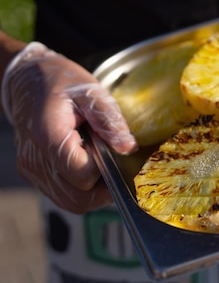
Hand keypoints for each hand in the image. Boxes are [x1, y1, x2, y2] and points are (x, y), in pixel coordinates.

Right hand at [1, 42, 136, 212]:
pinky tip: (90, 164)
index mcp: (49, 136)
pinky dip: (82, 190)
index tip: (113, 150)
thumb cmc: (61, 83)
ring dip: (94, 191)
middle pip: (78, 197)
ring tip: (101, 161)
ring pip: (72, 202)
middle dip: (104, 186)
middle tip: (114, 161)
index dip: (105, 168)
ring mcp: (32, 170)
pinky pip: (63, 196)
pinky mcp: (34, 174)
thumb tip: (128, 147)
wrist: (27, 80)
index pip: (83, 174)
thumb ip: (109, 121)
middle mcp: (35, 160)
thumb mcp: (90, 92)